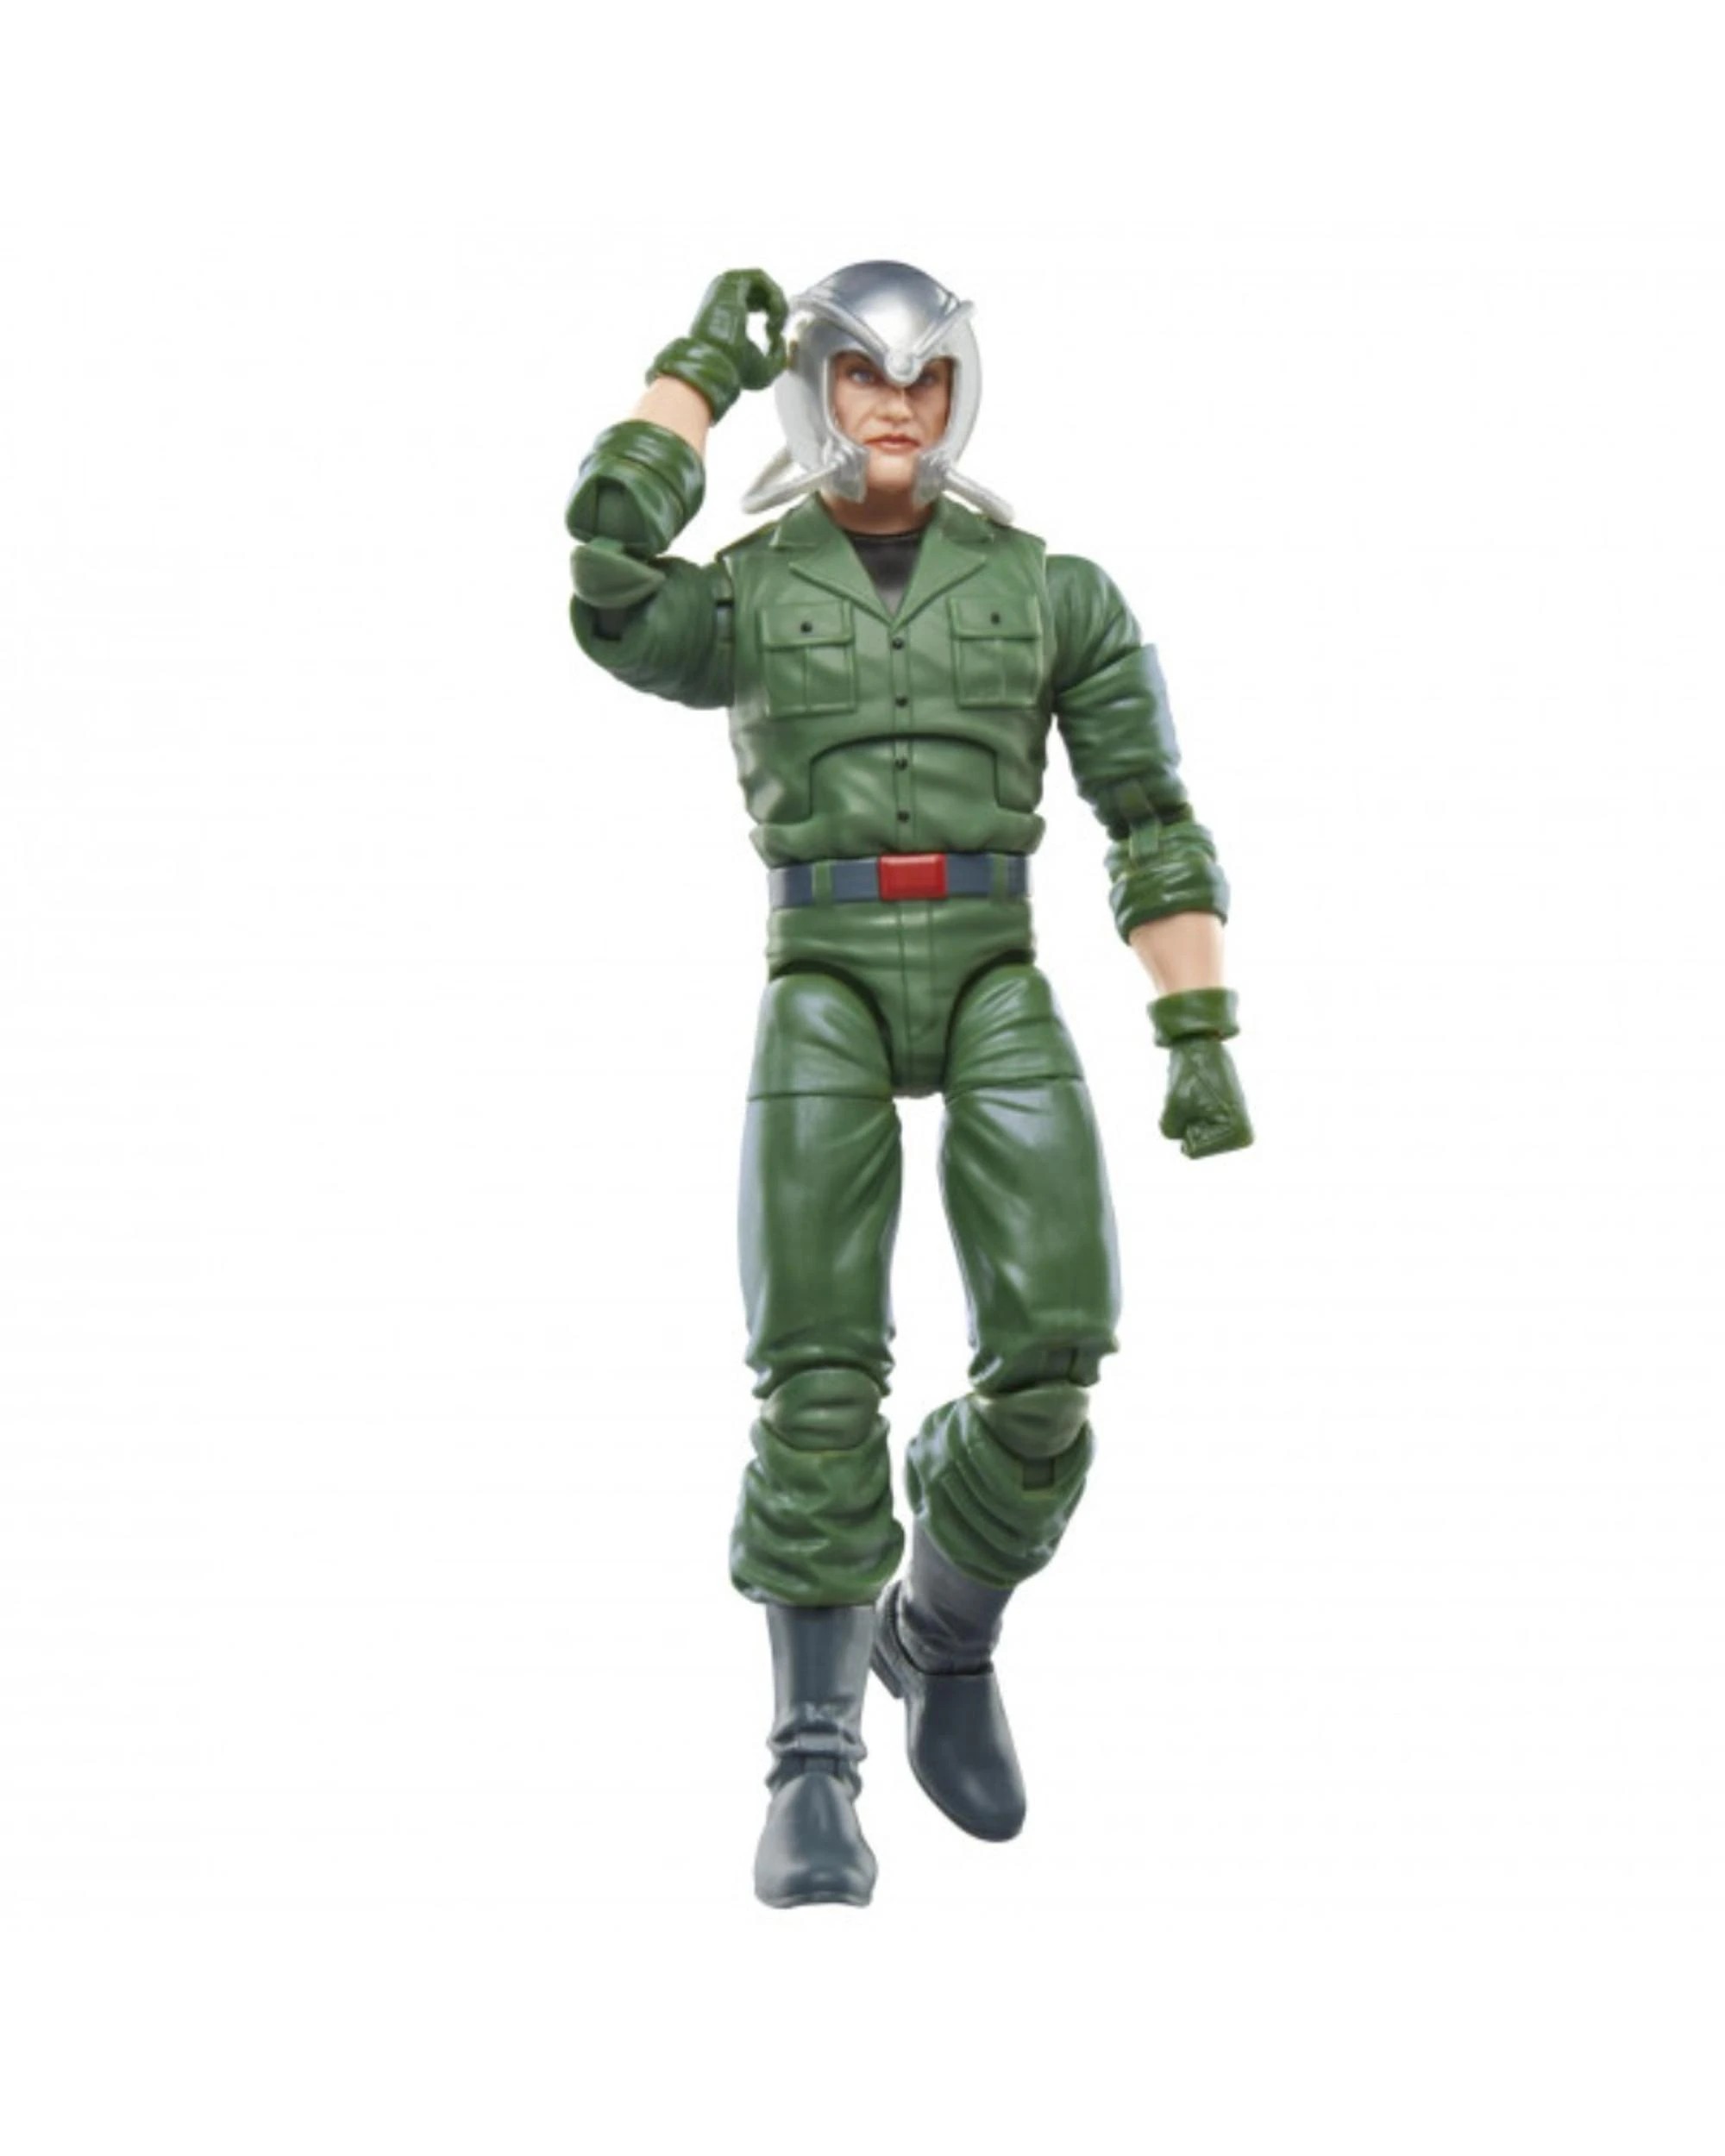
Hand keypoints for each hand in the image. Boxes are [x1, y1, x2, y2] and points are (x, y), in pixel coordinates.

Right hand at [690, 269, 787, 390]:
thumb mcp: (764, 369)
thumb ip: (778, 356)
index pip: (758, 301)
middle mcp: (726, 296)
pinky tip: (773, 315)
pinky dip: (774, 294)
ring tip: (776, 322)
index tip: (773, 336)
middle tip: (777, 328)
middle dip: (779, 307)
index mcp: (729, 312)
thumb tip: (780, 338)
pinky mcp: (730, 282)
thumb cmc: (735, 370)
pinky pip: (760, 278)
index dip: (775, 316)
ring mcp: (726, 287)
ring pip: (763, 282)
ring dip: (778, 301)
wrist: (716, 364)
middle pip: (763, 289)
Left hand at [1159, 1037, 1253, 1158]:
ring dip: (1187, 1117)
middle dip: (1186, 1123)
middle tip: (1197, 1099)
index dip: (1185, 1125)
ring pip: (1192, 1137)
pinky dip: (1189, 1113)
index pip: (1192, 1151)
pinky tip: (1199, 1096)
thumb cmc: (1192, 1075)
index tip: (1199, 1103)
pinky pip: (1194, 1126)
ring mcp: (1234, 1126)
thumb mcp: (1172, 1107)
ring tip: (1198, 1096)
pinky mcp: (1226, 1118)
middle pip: (1193, 1147)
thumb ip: (1170, 1131)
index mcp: (1239, 1133)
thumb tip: (1179, 1134)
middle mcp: (1243, 1134)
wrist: (1201, 1045)